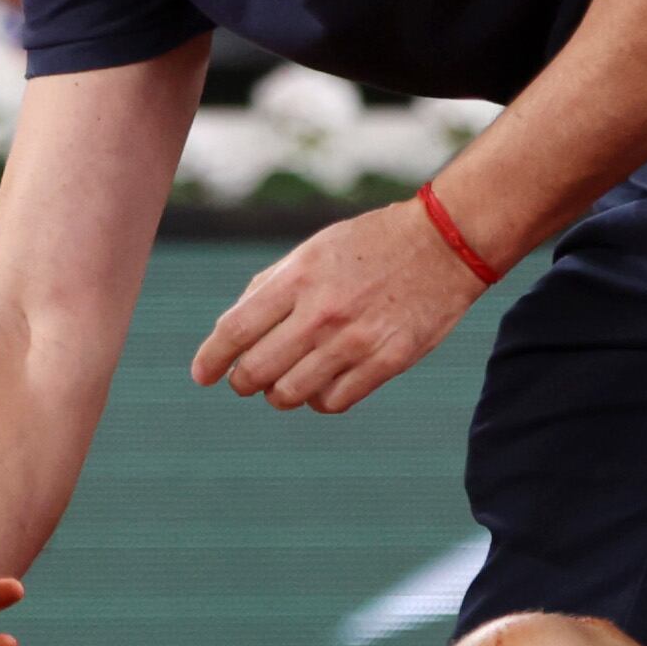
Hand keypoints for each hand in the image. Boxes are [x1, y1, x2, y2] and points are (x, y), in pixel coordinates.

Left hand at [191, 195, 486, 412]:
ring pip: (291, 394)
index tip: (202, 375)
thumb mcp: (313, 250)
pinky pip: (333, 402)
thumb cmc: (371, 244)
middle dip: (243, 382)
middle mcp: (323, 312)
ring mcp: (356, 340)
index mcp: (299, 278)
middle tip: (246, 381)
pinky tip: (320, 385)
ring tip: (284, 383)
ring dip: (279, 394)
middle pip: (257, 371)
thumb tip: (231, 330)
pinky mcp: (388, 361)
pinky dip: (317, 400)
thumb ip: (270, 287)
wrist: (444, 243)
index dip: (211, 359)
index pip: (235, 330)